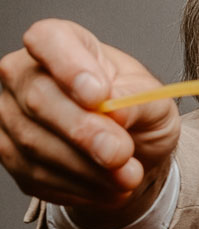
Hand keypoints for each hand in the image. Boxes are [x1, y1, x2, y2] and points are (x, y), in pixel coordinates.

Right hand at [0, 19, 178, 224]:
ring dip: (87, 168)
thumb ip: (137, 100)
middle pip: (38, 98)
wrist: (132, 150)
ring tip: (128, 176)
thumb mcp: (154, 100)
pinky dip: (78, 187)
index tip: (99, 95)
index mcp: (64, 44)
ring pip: (35, 143)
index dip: (69, 66)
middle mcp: (25, 74)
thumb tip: (115, 110)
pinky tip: (108, 188)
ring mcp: (10, 115)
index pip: (49, 39)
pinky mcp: (10, 155)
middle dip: (83, 131)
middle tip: (120, 153)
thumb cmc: (136, 111)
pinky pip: (36, 175)